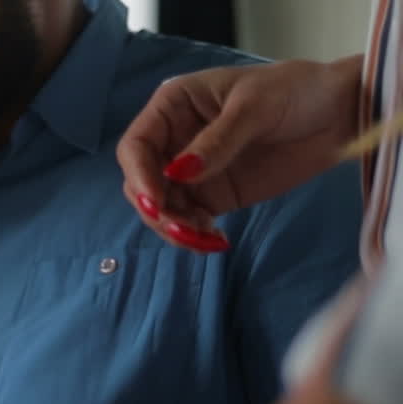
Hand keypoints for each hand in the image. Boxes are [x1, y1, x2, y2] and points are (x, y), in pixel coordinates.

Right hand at [118, 56, 360, 251]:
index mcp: (173, 107)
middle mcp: (174, 140)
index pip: (136, 145)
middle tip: (182, 227)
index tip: (157, 201)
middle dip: (155, 208)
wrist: (338, 113)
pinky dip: (194, 236)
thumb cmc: (296, 90)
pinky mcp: (213, 195)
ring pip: (161, 208)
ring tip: (204, 238)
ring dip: (173, 228)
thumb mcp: (255, 107)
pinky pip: (188, 221)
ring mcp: (191, 171)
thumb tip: (178, 174)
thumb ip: (217, 141)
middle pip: (141, 182)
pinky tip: (215, 241)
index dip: (139, 174)